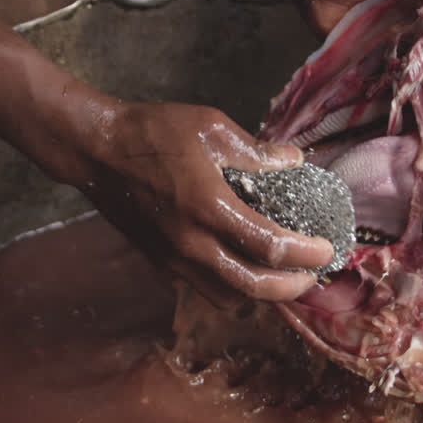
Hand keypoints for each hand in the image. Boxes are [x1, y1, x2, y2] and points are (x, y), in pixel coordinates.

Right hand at [77, 100, 333, 308]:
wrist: (95, 151)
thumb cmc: (152, 133)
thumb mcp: (210, 127)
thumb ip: (255, 150)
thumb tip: (292, 161)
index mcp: (209, 207)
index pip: (270, 246)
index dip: (305, 254)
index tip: (327, 250)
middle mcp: (192, 243)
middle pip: (253, 286)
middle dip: (290, 288)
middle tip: (312, 276)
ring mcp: (173, 257)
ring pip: (226, 296)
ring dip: (259, 293)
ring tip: (281, 277)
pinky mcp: (159, 260)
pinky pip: (202, 287)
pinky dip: (230, 287)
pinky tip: (242, 267)